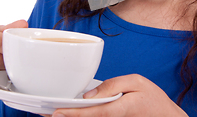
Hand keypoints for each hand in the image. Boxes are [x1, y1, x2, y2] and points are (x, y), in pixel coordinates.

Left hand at [44, 74, 187, 116]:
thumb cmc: (153, 100)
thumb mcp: (137, 83)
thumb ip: (113, 85)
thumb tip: (90, 94)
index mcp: (117, 109)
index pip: (89, 113)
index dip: (71, 113)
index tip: (55, 113)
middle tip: (44, 114)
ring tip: (51, 113)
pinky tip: (70, 114)